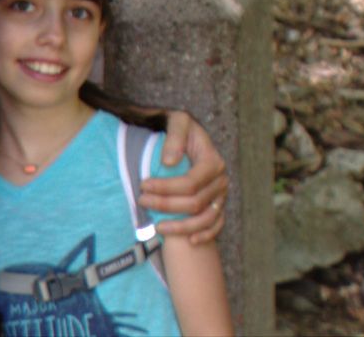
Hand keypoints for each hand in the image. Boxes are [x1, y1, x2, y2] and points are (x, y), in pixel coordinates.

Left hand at [142, 110, 228, 245]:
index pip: (190, 183)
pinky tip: (190, 241)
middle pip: (195, 203)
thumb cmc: (181, 128)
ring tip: (157, 228)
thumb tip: (169, 162)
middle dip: (166, 206)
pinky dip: (206, 235)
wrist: (188, 134)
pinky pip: (217, 225)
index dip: (166, 188)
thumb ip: (175, 137)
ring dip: (181, 227)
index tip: (144, 186)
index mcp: (213, 161)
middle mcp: (221, 180)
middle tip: (142, 201)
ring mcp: (221, 195)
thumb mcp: (177, 122)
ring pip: (206, 219)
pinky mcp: (219, 205)